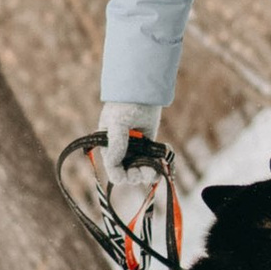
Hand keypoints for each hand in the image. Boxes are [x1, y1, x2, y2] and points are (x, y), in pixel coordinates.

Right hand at [98, 110, 165, 226]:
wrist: (142, 93)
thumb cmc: (124, 107)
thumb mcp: (117, 124)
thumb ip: (115, 144)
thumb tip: (113, 164)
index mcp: (109, 148)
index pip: (113, 170)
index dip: (120, 176)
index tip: (129, 175)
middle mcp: (121, 152)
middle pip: (128, 174)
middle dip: (137, 176)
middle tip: (147, 172)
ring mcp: (135, 151)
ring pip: (141, 170)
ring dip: (148, 174)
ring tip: (156, 171)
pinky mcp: (148, 147)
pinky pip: (152, 162)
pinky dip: (157, 166)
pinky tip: (162, 165)